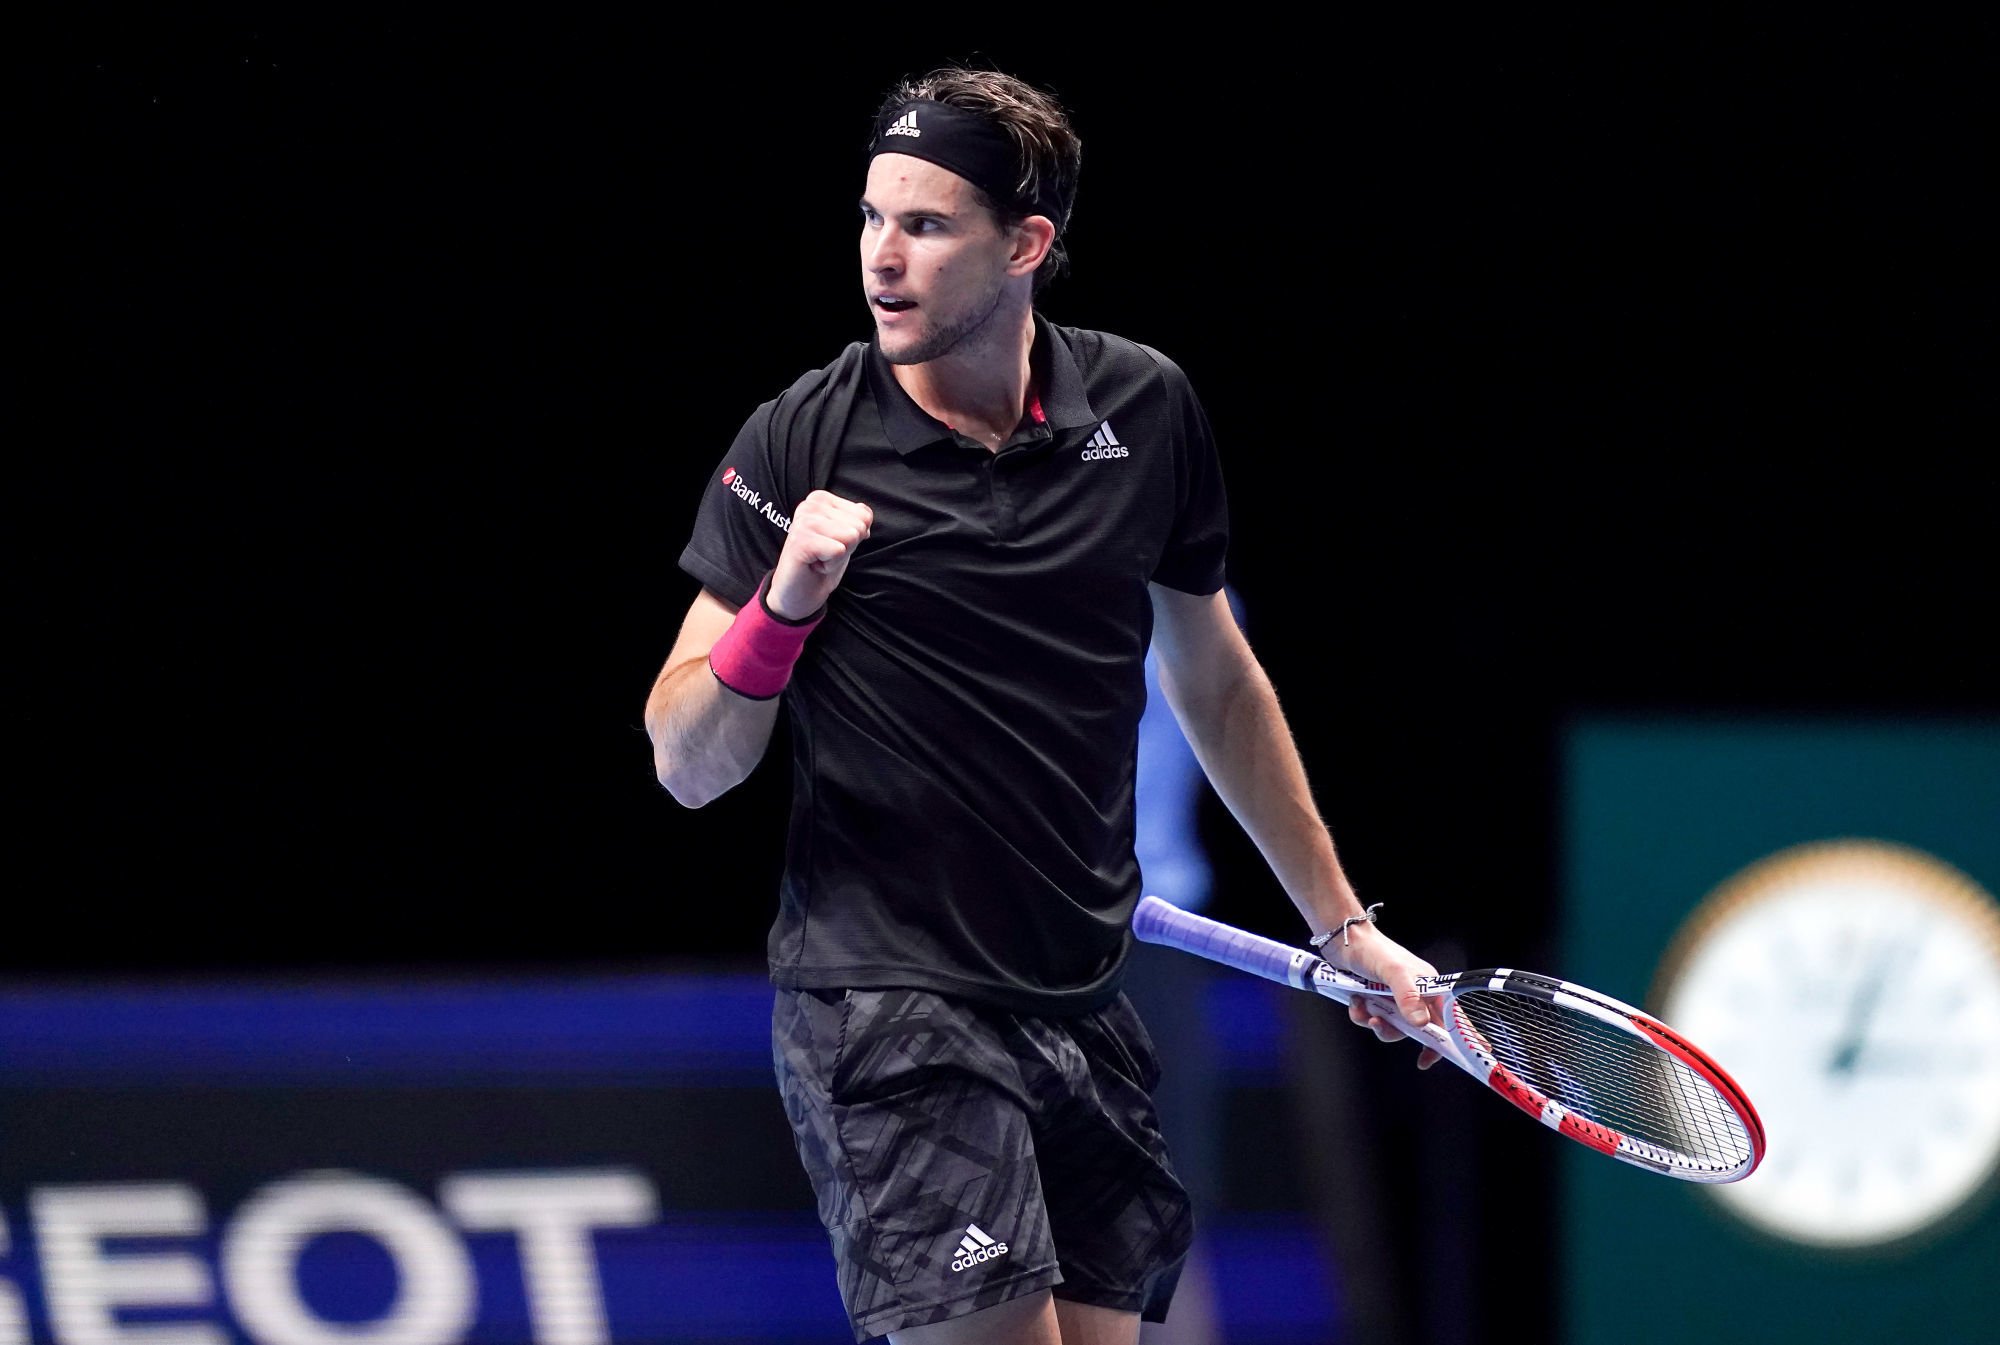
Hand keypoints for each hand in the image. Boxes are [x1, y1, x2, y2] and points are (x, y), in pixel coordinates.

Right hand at [767, 490, 872, 619]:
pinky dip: (831, 565)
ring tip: (819, 559)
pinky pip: (838, 550)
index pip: (864, 514)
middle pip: (859, 525)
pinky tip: (814, 565)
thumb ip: (858, 519)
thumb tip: (864, 513)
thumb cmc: (820, 564)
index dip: (854, 537)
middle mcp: (808, 505)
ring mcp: (803, 522)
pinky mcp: (800, 541)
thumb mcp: (846, 538)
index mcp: (820, 499)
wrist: (798, 594)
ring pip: (850, 537)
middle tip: (825, 554)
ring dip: (838, 557)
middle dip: (847, 547)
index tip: (832, 545)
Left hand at [1336, 922, 1444, 1070]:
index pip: (1449, 1018)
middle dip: (1396, 1031)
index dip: (1452, 1039)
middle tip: (1380, 1026)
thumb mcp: (1394, 972)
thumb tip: (1421, 1024)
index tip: (1446, 1058)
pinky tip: (1355, 1002)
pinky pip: (1373, 1020)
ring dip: (1376, 1023)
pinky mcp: (1376, 1000)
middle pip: (1416, 1029)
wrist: (1344, 941)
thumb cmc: (1374, 950)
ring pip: (1392, 1027)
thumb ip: (1408, 997)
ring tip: (1364, 1011)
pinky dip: (1362, 1015)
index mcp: (1428, 987)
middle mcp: (1414, 995)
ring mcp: (1395, 999)